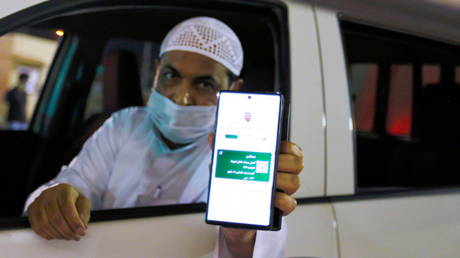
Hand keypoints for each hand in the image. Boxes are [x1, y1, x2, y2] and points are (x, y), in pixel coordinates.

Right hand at [27, 183, 90, 240]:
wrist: (57, 194)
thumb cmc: (72, 199)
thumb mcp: (83, 201)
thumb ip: (84, 212)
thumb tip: (81, 226)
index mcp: (64, 190)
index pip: (67, 208)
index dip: (74, 222)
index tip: (81, 232)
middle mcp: (49, 194)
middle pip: (56, 218)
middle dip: (67, 231)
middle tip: (75, 237)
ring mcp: (38, 202)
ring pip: (45, 225)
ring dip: (58, 235)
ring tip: (67, 237)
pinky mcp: (31, 210)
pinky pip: (37, 227)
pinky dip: (48, 235)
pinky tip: (57, 235)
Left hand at [208, 134, 303, 256]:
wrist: (235, 210)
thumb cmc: (237, 183)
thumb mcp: (230, 165)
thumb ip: (224, 150)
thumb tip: (212, 137)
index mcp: (275, 160)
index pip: (291, 149)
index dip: (287, 146)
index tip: (277, 145)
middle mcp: (283, 174)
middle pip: (296, 163)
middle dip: (284, 161)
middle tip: (271, 163)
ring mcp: (284, 191)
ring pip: (294, 182)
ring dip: (282, 180)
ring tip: (268, 180)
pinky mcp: (281, 208)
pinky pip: (290, 203)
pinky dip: (282, 200)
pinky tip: (271, 198)